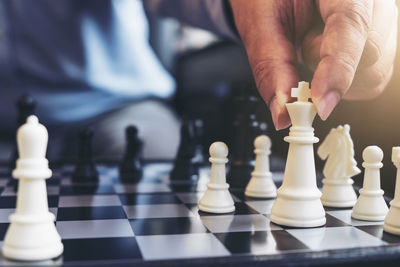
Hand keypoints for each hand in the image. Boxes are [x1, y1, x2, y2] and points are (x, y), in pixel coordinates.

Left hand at [229, 0, 397, 129]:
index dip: (337, 70)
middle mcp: (372, 3)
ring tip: (310, 47)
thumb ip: (271, 66)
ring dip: (335, 77)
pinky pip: (369, 76)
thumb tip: (282, 113)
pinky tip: (322, 56)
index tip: (319, 104)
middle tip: (299, 53)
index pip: (353, 28)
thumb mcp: (259, 23)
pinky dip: (340, 79)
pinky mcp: (374, 41)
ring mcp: (377, 22)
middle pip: (372, 58)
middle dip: (330, 71)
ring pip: (374, 74)